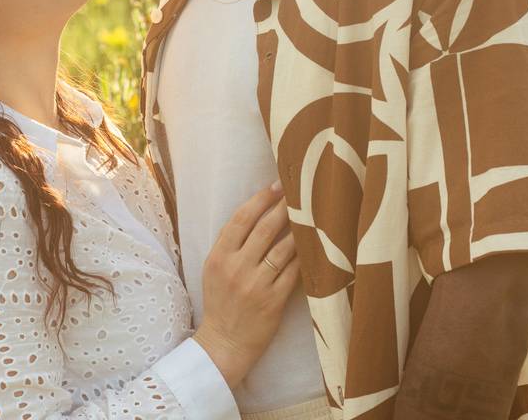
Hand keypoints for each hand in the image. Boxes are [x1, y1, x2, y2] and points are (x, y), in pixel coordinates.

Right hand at [192, 182, 300, 388]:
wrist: (225, 342)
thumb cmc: (220, 301)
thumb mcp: (214, 269)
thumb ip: (229, 243)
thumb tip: (254, 212)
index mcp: (218, 257)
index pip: (241, 220)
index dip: (260, 200)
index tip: (275, 186)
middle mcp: (236, 268)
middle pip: (264, 229)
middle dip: (283, 207)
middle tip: (298, 191)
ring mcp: (256, 285)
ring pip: (282, 249)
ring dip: (298, 229)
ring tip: (311, 213)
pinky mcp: (273, 301)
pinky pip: (293, 272)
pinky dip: (304, 257)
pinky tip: (314, 244)